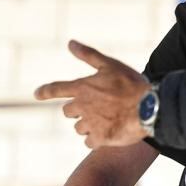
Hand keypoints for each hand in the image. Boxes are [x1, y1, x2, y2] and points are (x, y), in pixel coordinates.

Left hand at [35, 40, 149, 147]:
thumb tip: (70, 43)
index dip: (46, 91)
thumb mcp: (110, 65)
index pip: (56, 89)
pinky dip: (96, 139)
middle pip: (68, 112)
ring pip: (79, 128)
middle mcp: (82, 106)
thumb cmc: (131, 84)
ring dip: (89, 125)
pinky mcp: (100, 138)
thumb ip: (88, 55)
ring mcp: (90, 123)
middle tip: (97, 108)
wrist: (149, 107)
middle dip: (78, 110)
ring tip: (108, 120)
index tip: (37, 94)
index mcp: (82, 88)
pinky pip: (89, 142)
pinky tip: (108, 135)